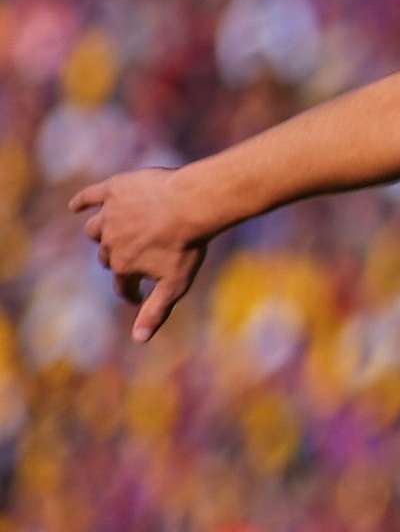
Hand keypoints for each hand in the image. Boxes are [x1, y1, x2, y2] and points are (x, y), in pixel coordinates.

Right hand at [70, 167, 216, 342]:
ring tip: (110, 233)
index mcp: (123, 266)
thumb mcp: (174, 284)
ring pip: (95, 228)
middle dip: (117, 260)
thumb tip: (138, 340)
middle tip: (133, 256)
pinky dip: (82, 202)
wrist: (192, 204)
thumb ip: (155, 312)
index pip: (122, 285)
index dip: (130, 292)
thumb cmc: (187, 245)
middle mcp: (109, 242)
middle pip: (107, 255)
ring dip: (100, 233)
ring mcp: (109, 216)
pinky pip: (90, 196)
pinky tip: (76, 206)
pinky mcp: (113, 190)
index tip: (136, 294)